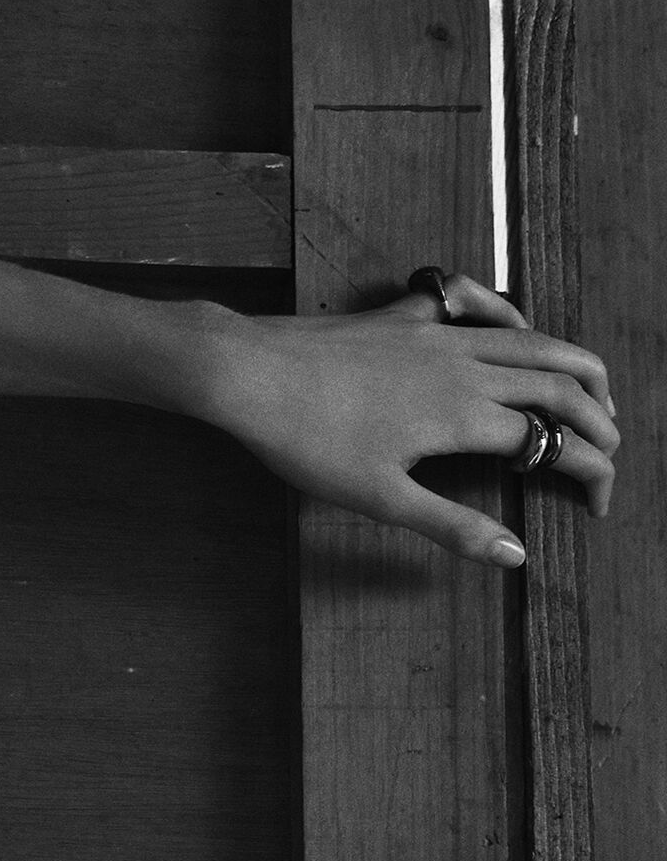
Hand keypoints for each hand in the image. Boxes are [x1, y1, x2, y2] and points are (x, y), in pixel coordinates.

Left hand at [208, 268, 618, 564]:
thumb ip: (452, 525)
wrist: (247, 372)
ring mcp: (438, 334)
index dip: (589, 472)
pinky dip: (511, 315)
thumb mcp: (379, 499)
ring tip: (596, 391)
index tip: (599, 505)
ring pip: (532, 338)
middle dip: (600, 418)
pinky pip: (477, 304)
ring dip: (575, 365)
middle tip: (613, 449)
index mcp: (466, 415)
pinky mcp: (406, 317)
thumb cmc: (306, 441)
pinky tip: (515, 328)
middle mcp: (466, 366)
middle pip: (560, 384)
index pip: (552, 442)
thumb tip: (515, 555)